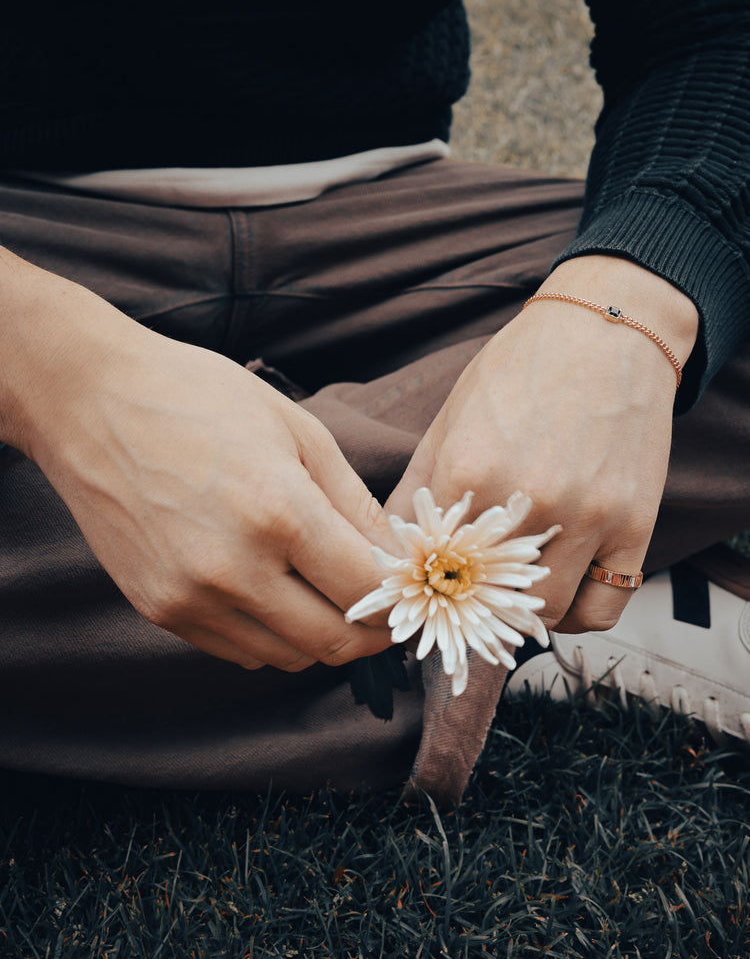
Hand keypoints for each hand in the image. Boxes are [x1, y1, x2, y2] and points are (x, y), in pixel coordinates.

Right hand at [3, 258, 391, 670]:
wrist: (92, 403)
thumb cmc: (200, 399)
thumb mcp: (298, 430)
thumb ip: (354, 503)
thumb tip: (393, 558)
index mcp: (277, 511)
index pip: (364, 591)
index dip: (398, 596)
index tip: (408, 588)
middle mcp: (232, 567)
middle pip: (330, 641)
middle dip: (369, 632)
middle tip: (381, 610)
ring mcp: (189, 596)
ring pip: (286, 656)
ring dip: (319, 638)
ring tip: (327, 598)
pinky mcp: (158, 609)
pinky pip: (237, 649)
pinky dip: (270, 635)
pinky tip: (274, 594)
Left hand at [385, 256, 698, 635]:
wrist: (607, 328)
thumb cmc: (521, 367)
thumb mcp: (451, 417)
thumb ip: (415, 487)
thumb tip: (384, 550)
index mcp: (469, 470)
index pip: (427, 565)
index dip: (421, 582)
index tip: (422, 589)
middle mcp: (528, 500)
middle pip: (484, 600)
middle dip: (470, 604)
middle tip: (468, 597)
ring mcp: (587, 517)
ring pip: (545, 613)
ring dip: (524, 613)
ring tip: (513, 590)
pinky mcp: (634, 525)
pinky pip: (605, 607)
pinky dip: (580, 612)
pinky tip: (564, 585)